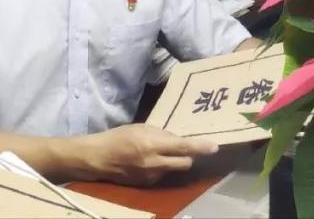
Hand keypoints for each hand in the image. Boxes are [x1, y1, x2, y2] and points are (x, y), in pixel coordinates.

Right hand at [78, 124, 218, 185]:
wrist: (98, 158)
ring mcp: (151, 176)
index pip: (183, 148)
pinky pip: (162, 174)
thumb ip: (161, 134)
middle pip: (185, 163)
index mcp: (152, 144)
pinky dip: (162, 167)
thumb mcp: (141, 128)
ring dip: (173, 161)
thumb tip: (178, 139)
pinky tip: (148, 162)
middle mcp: (155, 163)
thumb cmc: (119, 137)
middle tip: (184, 148)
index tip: (215, 147)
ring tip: (158, 152)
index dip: (201, 147)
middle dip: (189, 156)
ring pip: (174, 169)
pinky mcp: (147, 184)